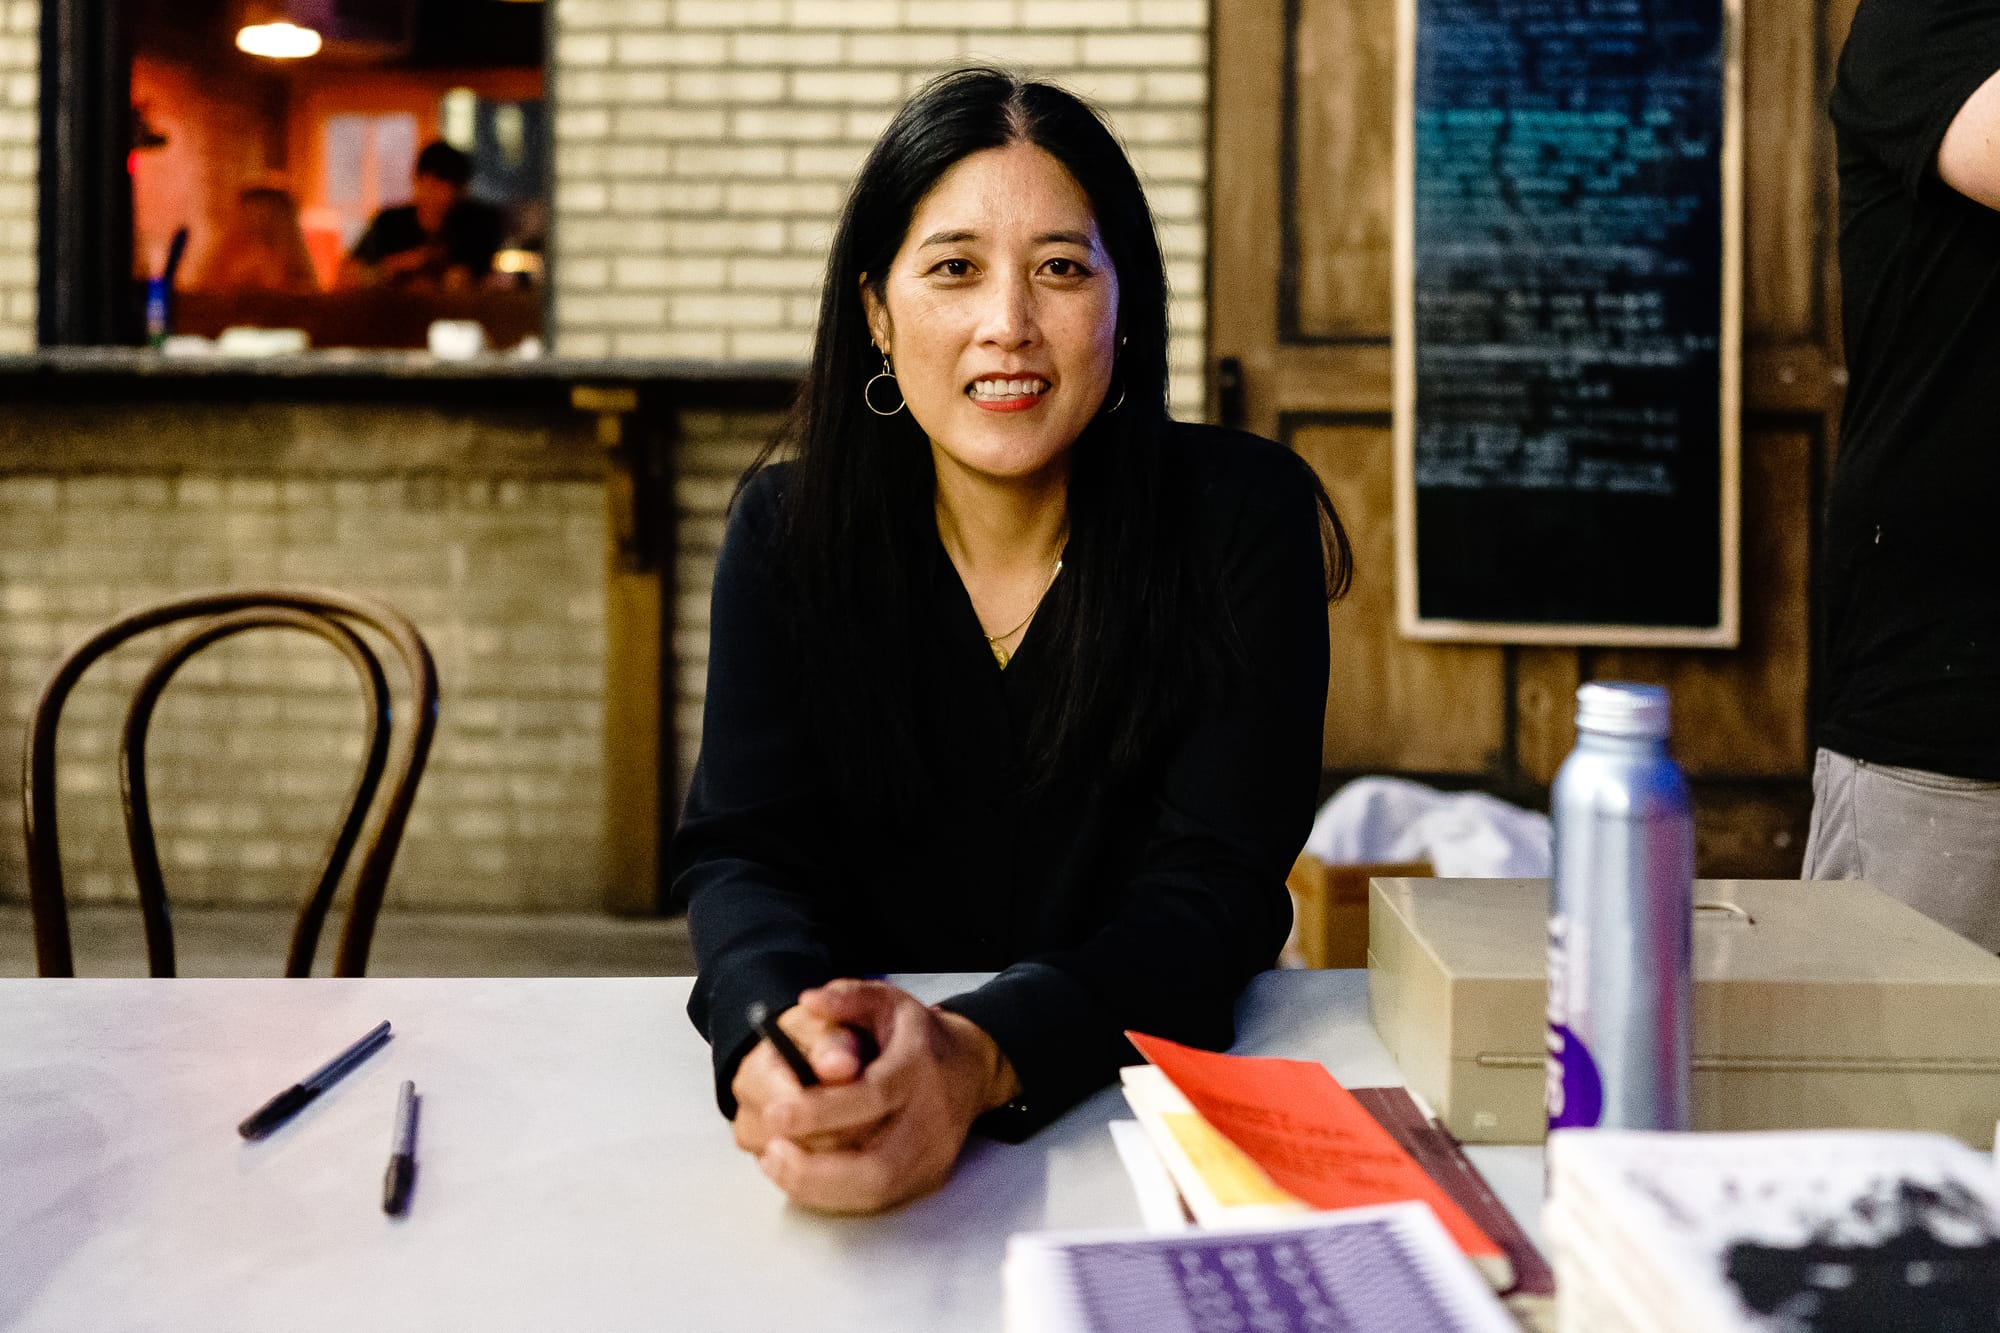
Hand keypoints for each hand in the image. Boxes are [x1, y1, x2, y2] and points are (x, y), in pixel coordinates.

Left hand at [746, 979, 1018, 1214]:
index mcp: (919, 1068)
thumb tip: (809, 1002)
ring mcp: (932, 1156)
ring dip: (818, 1187)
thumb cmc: (916, 1036)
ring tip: (775, 1163)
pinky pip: (877, 1201)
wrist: (969, 1068)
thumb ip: (847, 997)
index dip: (822, 1111)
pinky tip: (799, 1177)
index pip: (874, 1097)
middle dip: (815, 1169)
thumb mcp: (885, 1001)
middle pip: (877, 1164)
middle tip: (770, 1151)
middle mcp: (931, 1119)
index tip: (776, 1112)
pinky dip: (832, 1195)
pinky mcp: (927, 1180)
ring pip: (876, 1191)